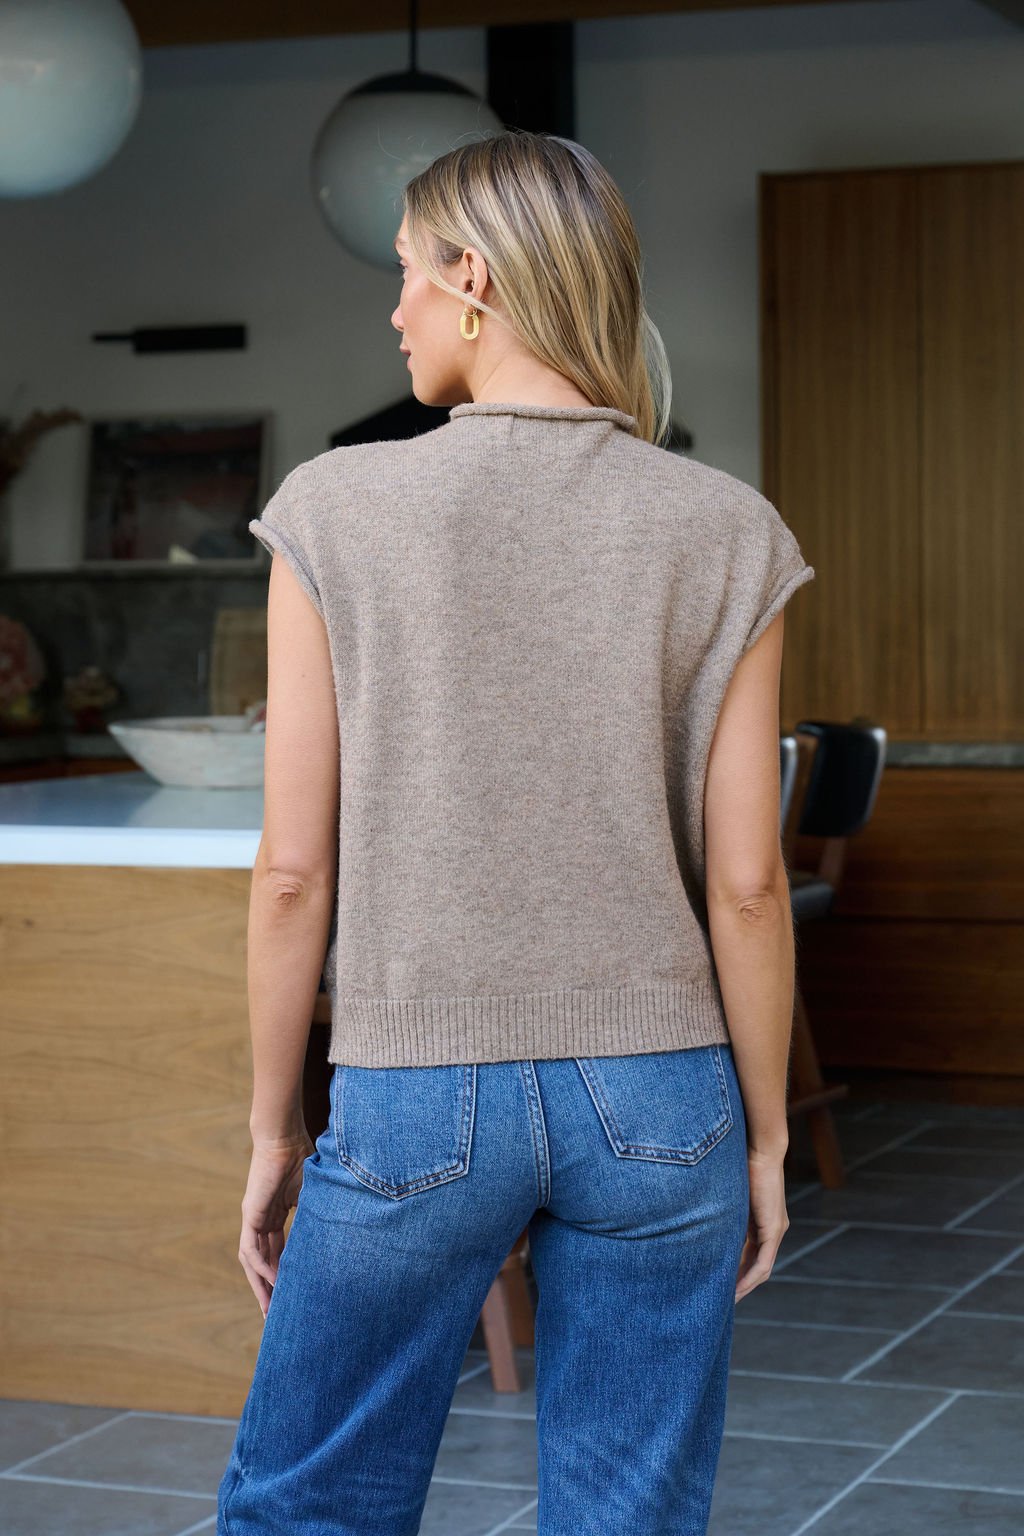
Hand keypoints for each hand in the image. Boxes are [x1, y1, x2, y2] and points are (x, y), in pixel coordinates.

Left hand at [237, 1130, 314, 1316]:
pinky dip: (261, 1266)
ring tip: (270, 1308)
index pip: (277, 1251)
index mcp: (276, 1214)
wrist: (284, 1137)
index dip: (283, 1272)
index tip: (292, 1293)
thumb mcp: (314, 1193)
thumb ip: (320, 1212)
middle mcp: (262, 1220)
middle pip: (263, 1262)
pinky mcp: (250, 1214)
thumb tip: (346, 1227)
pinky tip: (272, 1281)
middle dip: (269, 1288)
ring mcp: (254, 1218)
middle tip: (276, 1314)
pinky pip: (252, 1248)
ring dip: (260, 1285)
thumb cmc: (301, 1156)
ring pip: (253, 1261)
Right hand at [735, 1146, 789, 1302]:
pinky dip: (750, 1276)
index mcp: (760, 1220)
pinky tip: (737, 1288)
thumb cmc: (741, 1162)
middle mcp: (772, 1228)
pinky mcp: (774, 1228)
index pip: (749, 1253)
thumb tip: (696, 1214)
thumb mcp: (728, 1193)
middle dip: (740, 1284)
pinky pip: (763, 1261)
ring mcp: (775, 1229)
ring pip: (761, 1268)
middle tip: (722, 1299)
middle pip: (756, 1265)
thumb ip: (721, 1208)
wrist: (761, 1147)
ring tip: (728, 1300)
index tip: (720, 1283)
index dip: (736, 1270)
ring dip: (745, 1285)